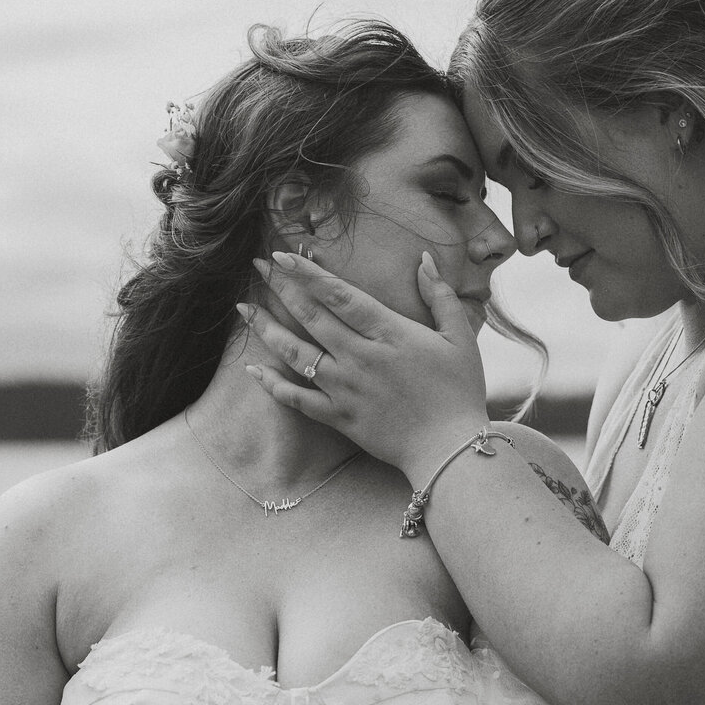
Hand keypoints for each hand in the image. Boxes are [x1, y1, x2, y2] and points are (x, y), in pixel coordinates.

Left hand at [241, 252, 489, 480]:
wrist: (449, 449)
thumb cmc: (460, 392)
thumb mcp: (460, 338)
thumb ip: (440, 295)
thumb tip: (423, 259)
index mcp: (389, 333)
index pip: (340, 295)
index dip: (308, 273)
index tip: (282, 255)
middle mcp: (360, 357)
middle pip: (311, 316)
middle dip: (281, 288)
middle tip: (258, 267)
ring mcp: (345, 389)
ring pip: (296, 352)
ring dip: (266, 328)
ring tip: (245, 308)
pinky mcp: (339, 417)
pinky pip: (297, 399)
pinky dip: (272, 385)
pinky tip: (252, 369)